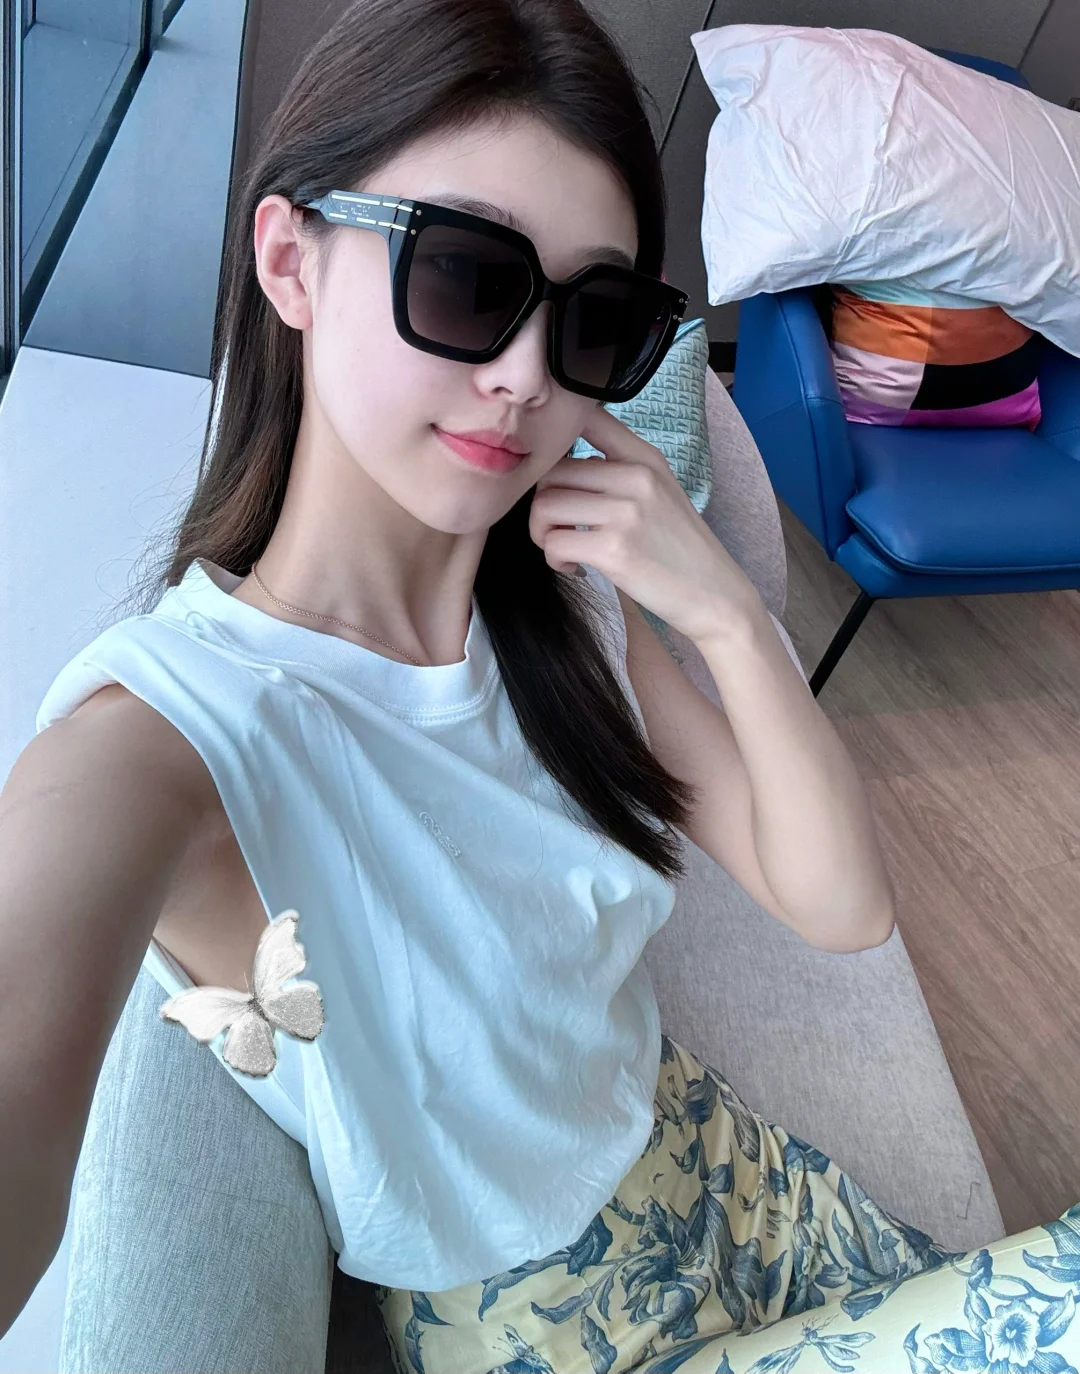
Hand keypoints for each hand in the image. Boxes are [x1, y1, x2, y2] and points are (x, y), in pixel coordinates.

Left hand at [529, 407, 763, 645]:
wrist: (715, 595)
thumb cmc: (681, 549)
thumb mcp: (660, 493)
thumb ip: (618, 472)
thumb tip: (564, 467)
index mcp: (645, 457)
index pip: (588, 418)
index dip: (556, 441)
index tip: (557, 477)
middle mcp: (635, 476)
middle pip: (552, 471)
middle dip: (542, 503)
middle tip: (558, 529)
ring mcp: (625, 512)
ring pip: (544, 506)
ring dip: (542, 533)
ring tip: (565, 549)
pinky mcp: (613, 549)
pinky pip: (554, 544)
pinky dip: (554, 560)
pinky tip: (576, 568)